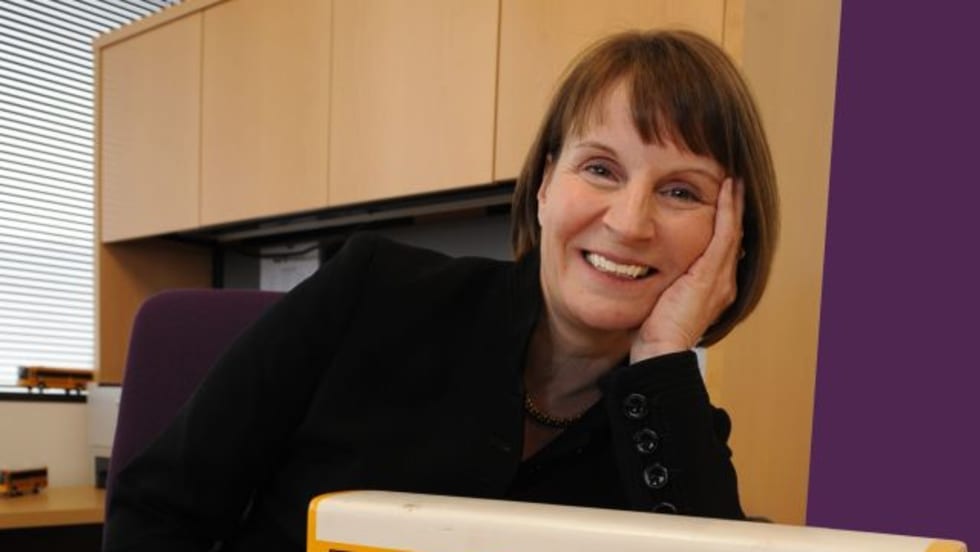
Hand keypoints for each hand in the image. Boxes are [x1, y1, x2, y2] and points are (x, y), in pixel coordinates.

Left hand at [630, 178, 743, 361]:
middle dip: (733, 209)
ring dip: (734, 203)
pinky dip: (727, 209)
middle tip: (733, 182)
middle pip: (733, 236)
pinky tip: (728, 189)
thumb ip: (663, 281)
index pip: (722, 247)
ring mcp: (721, 278)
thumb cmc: (653, 332)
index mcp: (713, 288)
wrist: (659, 352)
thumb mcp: (661, 300)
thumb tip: (647, 266)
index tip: (721, 200)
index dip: (723, 222)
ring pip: (733, 231)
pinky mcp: (711, 274)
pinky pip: (725, 233)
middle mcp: (724, 282)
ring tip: (734, 180)